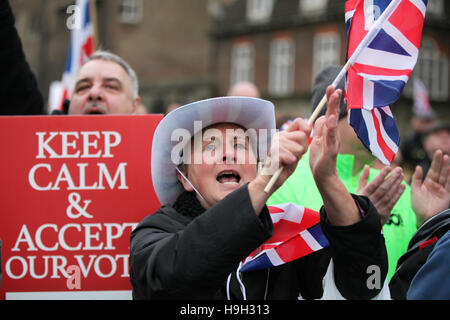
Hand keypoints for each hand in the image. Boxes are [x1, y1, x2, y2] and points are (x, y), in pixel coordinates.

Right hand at [249, 117, 310, 212]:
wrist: (272, 179)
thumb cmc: (285, 166)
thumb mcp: (296, 151)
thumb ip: (302, 140)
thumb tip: (309, 126)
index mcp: (285, 134)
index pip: (299, 121)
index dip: (306, 128)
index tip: (305, 139)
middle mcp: (279, 136)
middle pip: (302, 136)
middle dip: (303, 148)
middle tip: (294, 155)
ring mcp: (275, 143)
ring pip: (298, 148)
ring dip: (296, 157)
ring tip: (288, 160)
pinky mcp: (274, 153)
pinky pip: (291, 157)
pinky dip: (290, 162)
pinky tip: (284, 164)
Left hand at [309, 86, 359, 225]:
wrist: (323, 176)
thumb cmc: (320, 158)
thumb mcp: (316, 140)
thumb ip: (319, 129)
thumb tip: (322, 116)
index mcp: (328, 131)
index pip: (329, 112)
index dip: (330, 101)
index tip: (331, 88)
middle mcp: (333, 135)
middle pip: (333, 114)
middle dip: (334, 101)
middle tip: (335, 88)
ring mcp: (332, 142)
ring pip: (333, 123)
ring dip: (333, 110)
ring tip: (335, 98)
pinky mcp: (330, 152)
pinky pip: (330, 139)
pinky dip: (330, 130)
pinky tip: (330, 121)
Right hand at [357, 165, 405, 224]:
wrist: (361, 223)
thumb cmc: (360, 202)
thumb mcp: (359, 191)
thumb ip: (363, 178)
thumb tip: (367, 166)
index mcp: (363, 195)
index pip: (373, 184)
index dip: (381, 175)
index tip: (388, 167)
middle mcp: (370, 202)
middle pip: (383, 188)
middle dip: (392, 178)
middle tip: (399, 169)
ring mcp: (378, 208)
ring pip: (389, 195)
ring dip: (396, 185)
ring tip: (402, 176)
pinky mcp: (385, 213)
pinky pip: (393, 202)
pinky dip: (398, 194)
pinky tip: (403, 186)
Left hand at [411, 150, 449, 224]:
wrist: (423, 217)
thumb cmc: (418, 206)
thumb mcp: (415, 190)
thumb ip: (416, 179)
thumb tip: (419, 167)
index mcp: (428, 183)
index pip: (432, 170)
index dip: (435, 162)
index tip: (437, 152)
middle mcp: (436, 185)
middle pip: (439, 171)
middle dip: (441, 162)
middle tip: (441, 152)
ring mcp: (442, 190)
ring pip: (445, 176)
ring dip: (446, 168)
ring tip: (447, 158)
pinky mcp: (447, 195)